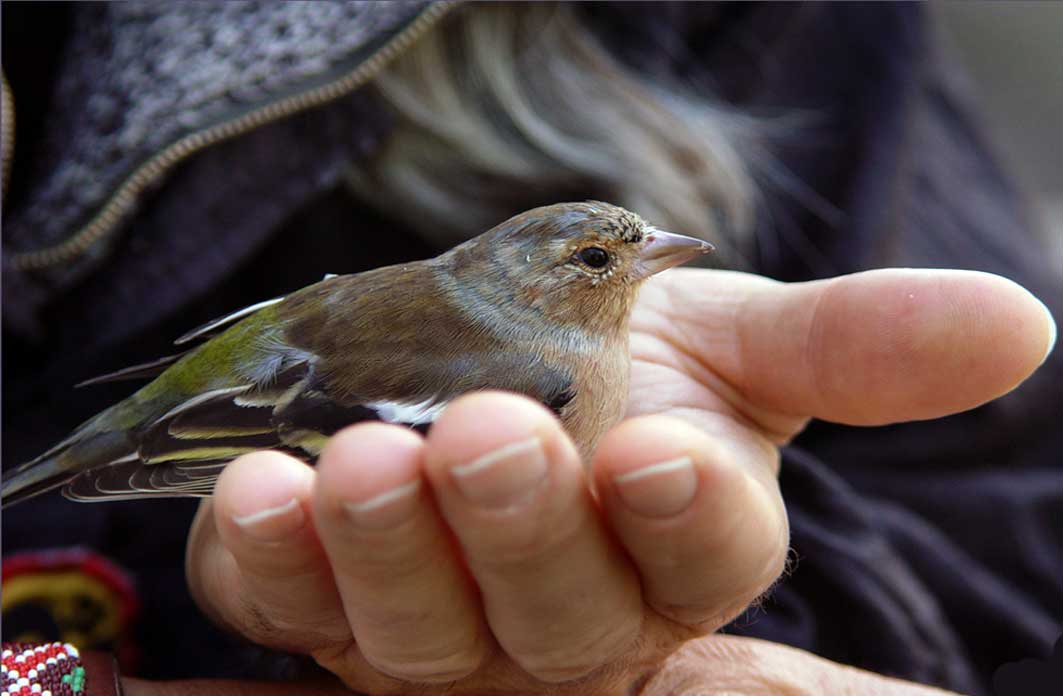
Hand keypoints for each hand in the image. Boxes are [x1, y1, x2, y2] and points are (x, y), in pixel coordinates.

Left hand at [185, 267, 1053, 693]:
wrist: (467, 353)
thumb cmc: (614, 354)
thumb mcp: (723, 332)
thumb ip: (849, 342)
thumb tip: (1020, 325)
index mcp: (671, 544)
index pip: (699, 556)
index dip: (684, 516)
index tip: (656, 453)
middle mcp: (564, 610)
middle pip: (559, 609)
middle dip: (525, 530)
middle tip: (492, 435)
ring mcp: (437, 623)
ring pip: (421, 628)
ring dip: (391, 551)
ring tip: (371, 461)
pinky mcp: (321, 600)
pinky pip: (290, 602)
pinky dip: (273, 556)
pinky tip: (263, 491)